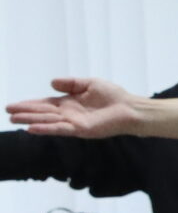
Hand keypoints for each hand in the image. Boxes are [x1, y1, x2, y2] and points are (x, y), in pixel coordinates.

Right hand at [6, 77, 144, 138]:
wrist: (131, 107)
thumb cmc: (113, 96)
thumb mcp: (89, 83)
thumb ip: (71, 83)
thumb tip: (51, 82)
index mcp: (69, 103)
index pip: (45, 104)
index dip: (29, 104)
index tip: (13, 106)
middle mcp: (68, 114)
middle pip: (42, 113)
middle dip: (25, 113)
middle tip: (8, 113)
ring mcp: (73, 123)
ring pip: (48, 121)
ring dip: (31, 120)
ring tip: (14, 120)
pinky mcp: (81, 129)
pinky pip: (60, 129)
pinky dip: (46, 129)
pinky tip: (32, 128)